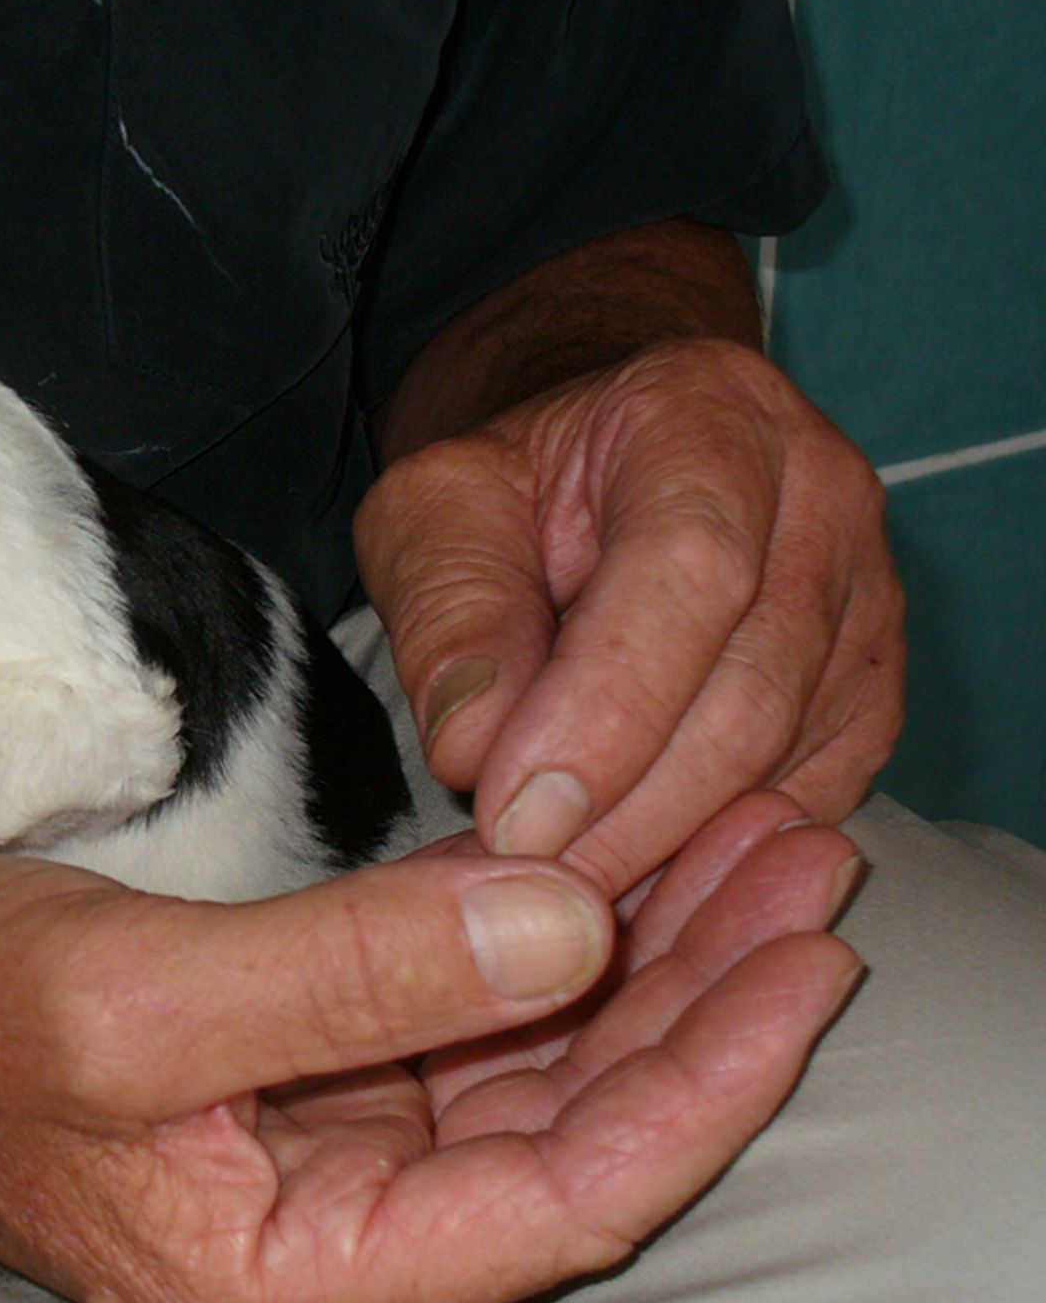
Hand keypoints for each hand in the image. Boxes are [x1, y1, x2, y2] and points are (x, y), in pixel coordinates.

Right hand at [0, 795, 859, 1302]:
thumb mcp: (131, 999)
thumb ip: (352, 975)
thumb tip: (567, 921)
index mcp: (290, 1272)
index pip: (566, 1193)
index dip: (705, 1074)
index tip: (803, 950)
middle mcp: (319, 1235)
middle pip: (566, 1132)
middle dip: (696, 1000)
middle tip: (808, 860)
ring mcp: (306, 1154)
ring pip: (520, 1073)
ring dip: (633, 966)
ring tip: (747, 851)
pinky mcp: (287, 1072)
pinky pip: (450, 1028)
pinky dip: (533, 949)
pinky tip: (599, 875)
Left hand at [358, 337, 904, 896]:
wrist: (594, 479)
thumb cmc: (508, 495)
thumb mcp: (433, 514)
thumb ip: (449, 610)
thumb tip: (477, 746)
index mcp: (709, 418)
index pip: (689, 572)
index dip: (606, 709)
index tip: (516, 813)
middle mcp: (820, 499)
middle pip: (749, 690)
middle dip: (625, 809)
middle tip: (516, 876)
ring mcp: (864, 601)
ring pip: (783, 760)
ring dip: (661, 844)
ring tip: (552, 884)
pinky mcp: (868, 693)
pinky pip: (808, 800)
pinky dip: (712, 854)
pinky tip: (624, 873)